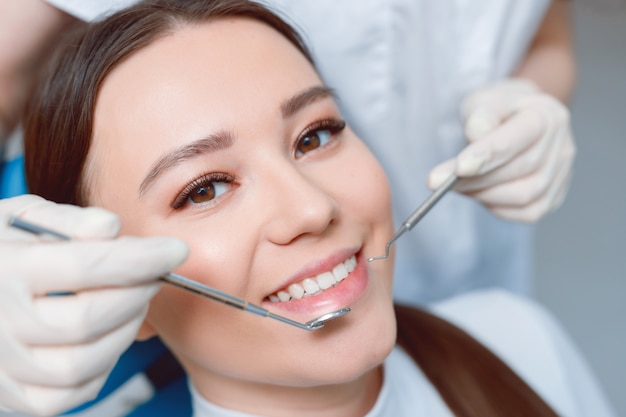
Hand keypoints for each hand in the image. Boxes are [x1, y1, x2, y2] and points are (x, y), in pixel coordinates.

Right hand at [0, 195, 187, 415]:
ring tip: (133, 301)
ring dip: (125, 330)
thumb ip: (66, 221)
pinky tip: (109, 333)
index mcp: (3, 270)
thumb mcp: (21, 218)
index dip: (139, 259)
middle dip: (137, 295)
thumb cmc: (1, 251)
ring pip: (83, 364)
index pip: (83, 266)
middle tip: (155, 275)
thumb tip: (110, 228)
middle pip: (87, 320)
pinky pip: (73, 393)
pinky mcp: (13, 397)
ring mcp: (3, 368)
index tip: (176, 250)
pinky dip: (105, 364)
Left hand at [428, 78, 575, 221]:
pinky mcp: (552, 198)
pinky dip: (496, 207)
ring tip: (457, 185)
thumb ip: (480, 115)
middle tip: (438, 181)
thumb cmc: (496, 113)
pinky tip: (478, 193)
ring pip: (522, 196)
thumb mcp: (482, 101)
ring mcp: (561, 174)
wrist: (517, 121)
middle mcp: (561, 146)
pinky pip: (525, 213)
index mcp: (545, 116)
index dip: (486, 155)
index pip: (516, 139)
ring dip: (482, 194)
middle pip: (516, 170)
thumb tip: (476, 135)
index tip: (458, 167)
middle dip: (473, 179)